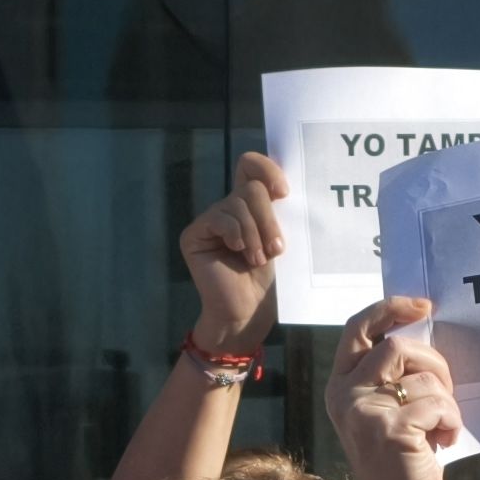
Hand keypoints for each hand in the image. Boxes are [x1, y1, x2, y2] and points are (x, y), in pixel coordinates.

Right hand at [184, 151, 289, 350]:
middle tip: (276, 248)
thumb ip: (277, 211)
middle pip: (251, 187)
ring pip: (238, 203)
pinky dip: (236, 234)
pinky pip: (219, 218)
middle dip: (268, 217)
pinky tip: (239, 251)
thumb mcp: (278, 240)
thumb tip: (282, 188)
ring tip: (259, 259)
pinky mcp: (195, 234)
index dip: (268, 169)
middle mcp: (230, 207)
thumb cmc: (269, 281)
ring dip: (255, 233)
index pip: (252, 166)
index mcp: (252, 205)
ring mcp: (211, 219)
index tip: (284, 193)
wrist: (248, 313)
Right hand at [327, 295, 458, 479]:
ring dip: (447, 400)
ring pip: (425, 376)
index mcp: (341, 384)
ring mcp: (365, 410)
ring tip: (441, 427)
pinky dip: (451, 420)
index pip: (358, 327)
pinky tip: (444, 441)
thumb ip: (393, 377)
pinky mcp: (390, 428)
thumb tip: (425, 335)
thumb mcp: (387, 410)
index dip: (390, 308)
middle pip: (399, 345)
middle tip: (445, 391)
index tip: (423, 306)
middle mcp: (345, 393)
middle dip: (434, 363)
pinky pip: (437, 403)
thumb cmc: (401, 459)